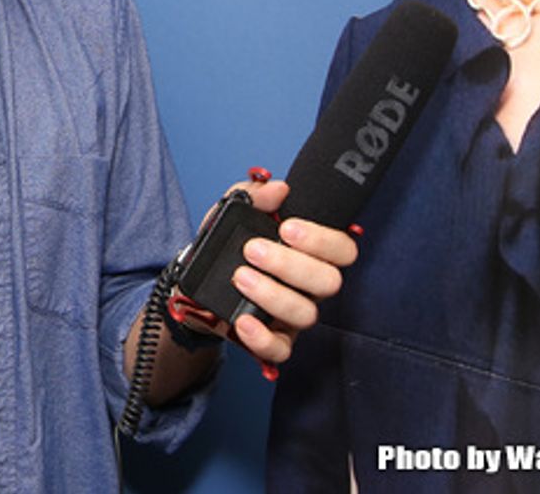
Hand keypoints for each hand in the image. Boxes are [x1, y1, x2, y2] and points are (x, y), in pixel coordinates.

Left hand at [225, 176, 357, 364]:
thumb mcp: (232, 213)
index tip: (286, 228)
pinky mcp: (273, 339)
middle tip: (253, 250)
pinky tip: (243, 320)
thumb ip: (253, 195)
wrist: (196, 287)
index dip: (323, 240)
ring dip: (272, 294)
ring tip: (240, 276)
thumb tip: (277, 189)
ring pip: (306, 314)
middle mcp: (309, 286)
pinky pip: (281, 350)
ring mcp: (293, 315)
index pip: (343, 249)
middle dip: (291, 264)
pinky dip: (263, 338)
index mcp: (310, 253)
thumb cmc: (228, 248)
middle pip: (329, 282)